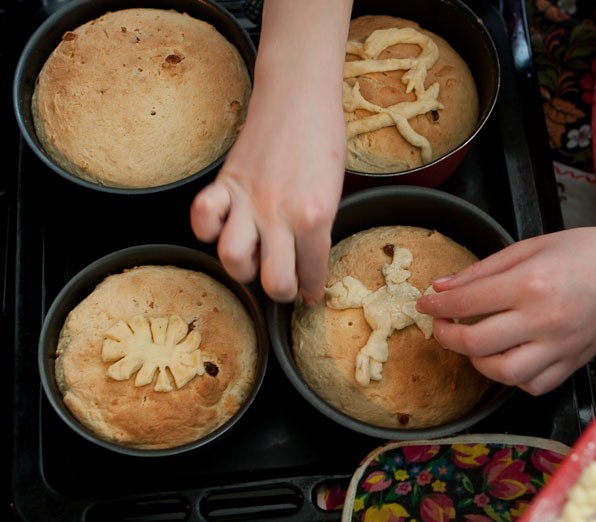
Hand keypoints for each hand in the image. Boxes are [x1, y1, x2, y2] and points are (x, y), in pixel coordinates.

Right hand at [190, 0, 351, 304]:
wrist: (299, 95)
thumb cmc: (324, 138)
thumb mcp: (335, 189)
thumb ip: (320, 226)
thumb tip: (309, 258)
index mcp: (315, 217)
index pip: (313, 273)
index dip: (313, 290)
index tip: (311, 293)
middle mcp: (279, 215)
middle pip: (274, 281)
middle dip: (283, 292)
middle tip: (286, 285)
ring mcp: (248, 201)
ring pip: (233, 259)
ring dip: (244, 269)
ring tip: (255, 261)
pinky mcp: (226, 183)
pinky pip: (202, 217)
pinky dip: (205, 229)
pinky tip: (220, 228)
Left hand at [416, 227, 595, 395]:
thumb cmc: (585, 251)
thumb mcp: (529, 246)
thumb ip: (482, 270)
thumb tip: (442, 287)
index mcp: (531, 284)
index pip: (466, 303)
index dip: (436, 306)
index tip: (426, 304)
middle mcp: (544, 320)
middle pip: (476, 344)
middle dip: (447, 336)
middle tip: (441, 325)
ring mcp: (561, 347)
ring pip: (503, 373)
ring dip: (477, 362)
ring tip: (473, 343)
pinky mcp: (573, 363)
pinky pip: (533, 384)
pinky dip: (513, 377)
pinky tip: (508, 357)